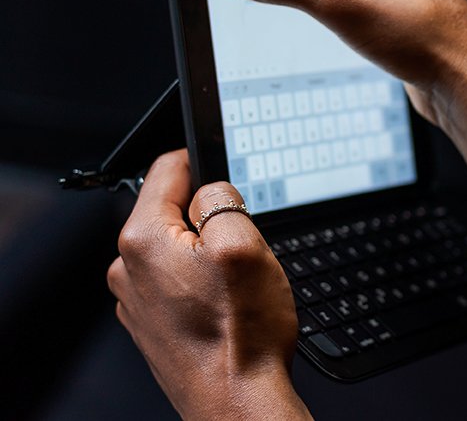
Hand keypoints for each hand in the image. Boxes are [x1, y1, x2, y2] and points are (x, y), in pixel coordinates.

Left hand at [108, 151, 308, 418]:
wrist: (236, 400)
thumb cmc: (242, 334)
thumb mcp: (245, 244)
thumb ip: (222, 199)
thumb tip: (211, 189)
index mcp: (144, 240)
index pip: (167, 169)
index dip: (203, 160)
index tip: (227, 171)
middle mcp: (129, 269)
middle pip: (172, 211)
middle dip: (210, 218)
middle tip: (244, 246)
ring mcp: (137, 300)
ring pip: (177, 249)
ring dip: (207, 254)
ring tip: (237, 285)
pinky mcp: (152, 323)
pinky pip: (178, 283)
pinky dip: (202, 285)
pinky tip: (226, 307)